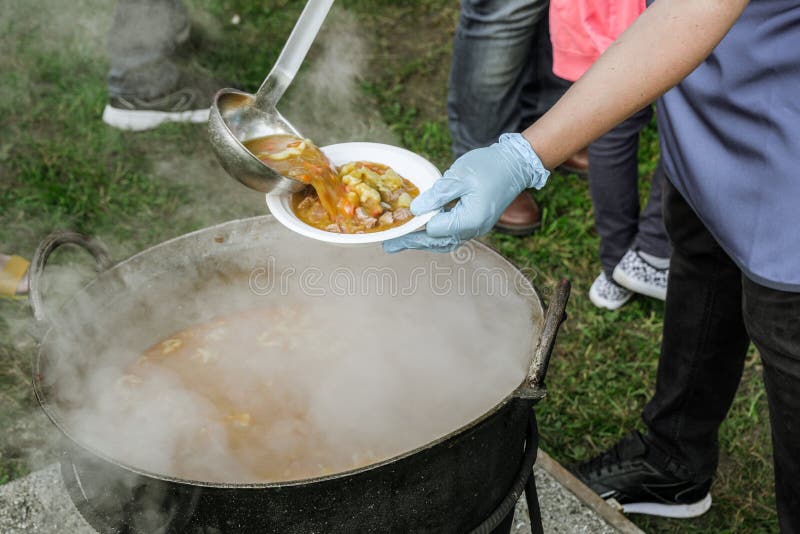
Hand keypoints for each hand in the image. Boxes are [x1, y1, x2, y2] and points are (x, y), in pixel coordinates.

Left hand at [383, 133, 548, 252]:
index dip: (414, 225)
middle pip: (438, 241)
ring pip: (444, 241)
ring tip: (400, 243)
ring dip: (422, 242)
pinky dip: (435, 235)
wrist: (515, 164)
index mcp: (470, 219)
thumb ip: (438, 195)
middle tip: (388, 246)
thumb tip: (415, 210)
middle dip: (412, 242)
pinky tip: (421, 233)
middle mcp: (474, 229)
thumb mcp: (459, 176)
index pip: (434, 229)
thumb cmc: (489, 166)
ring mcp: (476, 228)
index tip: (395, 225)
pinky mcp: (475, 223)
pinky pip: (452, 234)